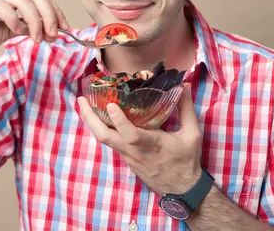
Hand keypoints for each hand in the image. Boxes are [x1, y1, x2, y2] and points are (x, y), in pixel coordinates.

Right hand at [0, 0, 69, 58]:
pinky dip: (15, 20)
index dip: (55, 10)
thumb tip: (53, 31)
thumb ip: (29, 27)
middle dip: (48, 14)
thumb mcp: (12, 31)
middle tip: (54, 34)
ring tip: (37, 38)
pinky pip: (3, 6)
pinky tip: (17, 32)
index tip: (65, 28)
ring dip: (35, 20)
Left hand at [77, 83, 201, 194]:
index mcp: (153, 144)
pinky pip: (108, 141)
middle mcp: (135, 150)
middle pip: (106, 137)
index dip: (119, 121)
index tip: (110, 105)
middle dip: (90, 118)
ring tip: (83, 103)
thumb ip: (186, 108)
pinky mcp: (125, 157)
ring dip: (91, 121)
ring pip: (103, 139)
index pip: (132, 135)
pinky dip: (99, 127)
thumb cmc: (186, 160)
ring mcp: (127, 155)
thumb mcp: (192, 134)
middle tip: (81, 100)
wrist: (180, 189)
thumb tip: (185, 85)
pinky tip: (94, 115)